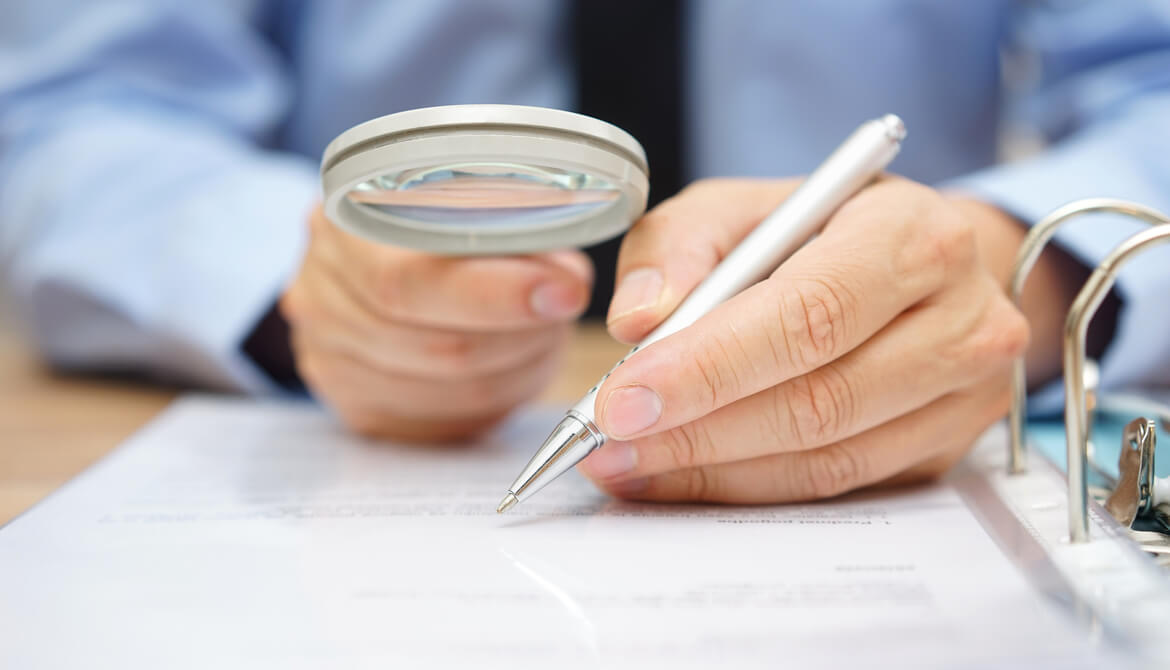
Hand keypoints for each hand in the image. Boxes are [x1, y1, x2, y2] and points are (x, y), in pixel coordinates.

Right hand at [281, 205, 591, 440]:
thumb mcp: (473, 197)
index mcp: (344, 224)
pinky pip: (442, 424)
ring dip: (516, 368)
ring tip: (540, 335)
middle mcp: (320, 293)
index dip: (496, 294)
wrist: (375, 257)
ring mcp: (328, 357)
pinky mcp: (354, 406)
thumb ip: (514, 229)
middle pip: (438, 347)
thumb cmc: (437, 221)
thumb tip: (564, 286)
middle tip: (561, 315)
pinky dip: (493, 399)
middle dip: (521, 336)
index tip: (565, 293)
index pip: (412, 280)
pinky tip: (509, 366)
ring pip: (450, 392)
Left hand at [577, 177, 1048, 501]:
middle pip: (818, 401)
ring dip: (713, 471)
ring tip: (629, 465)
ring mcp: (965, 393)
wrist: (924, 260)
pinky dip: (750, 488)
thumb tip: (637, 322)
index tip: (623, 398)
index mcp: (912, 235)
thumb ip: (678, 246)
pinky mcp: (946, 447)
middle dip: (696, 431)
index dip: (709, 366)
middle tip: (608, 443)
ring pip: (826, 457)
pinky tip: (683, 476)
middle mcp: (961, 318)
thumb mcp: (744, 206)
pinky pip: (838, 485)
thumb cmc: (823, 229)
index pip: (807, 314)